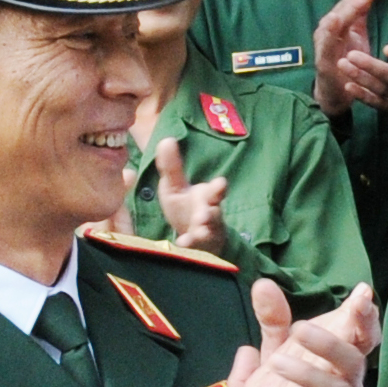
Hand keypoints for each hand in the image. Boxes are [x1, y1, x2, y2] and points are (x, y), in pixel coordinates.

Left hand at [151, 139, 231, 254]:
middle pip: (214, 213)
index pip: (216, 191)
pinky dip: (190, 244)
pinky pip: (196, 246)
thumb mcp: (175, 187)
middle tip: (204, 214)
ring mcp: (206, 232)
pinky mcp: (199, 247)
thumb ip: (172, 167)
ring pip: (208, 231)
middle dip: (210, 213)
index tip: (221, 183)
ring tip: (198, 229)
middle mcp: (210, 214)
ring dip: (203, 230)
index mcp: (207, 197)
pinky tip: (182, 244)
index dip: (219, 188)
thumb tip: (166, 139)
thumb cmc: (185, 209)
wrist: (195, 238)